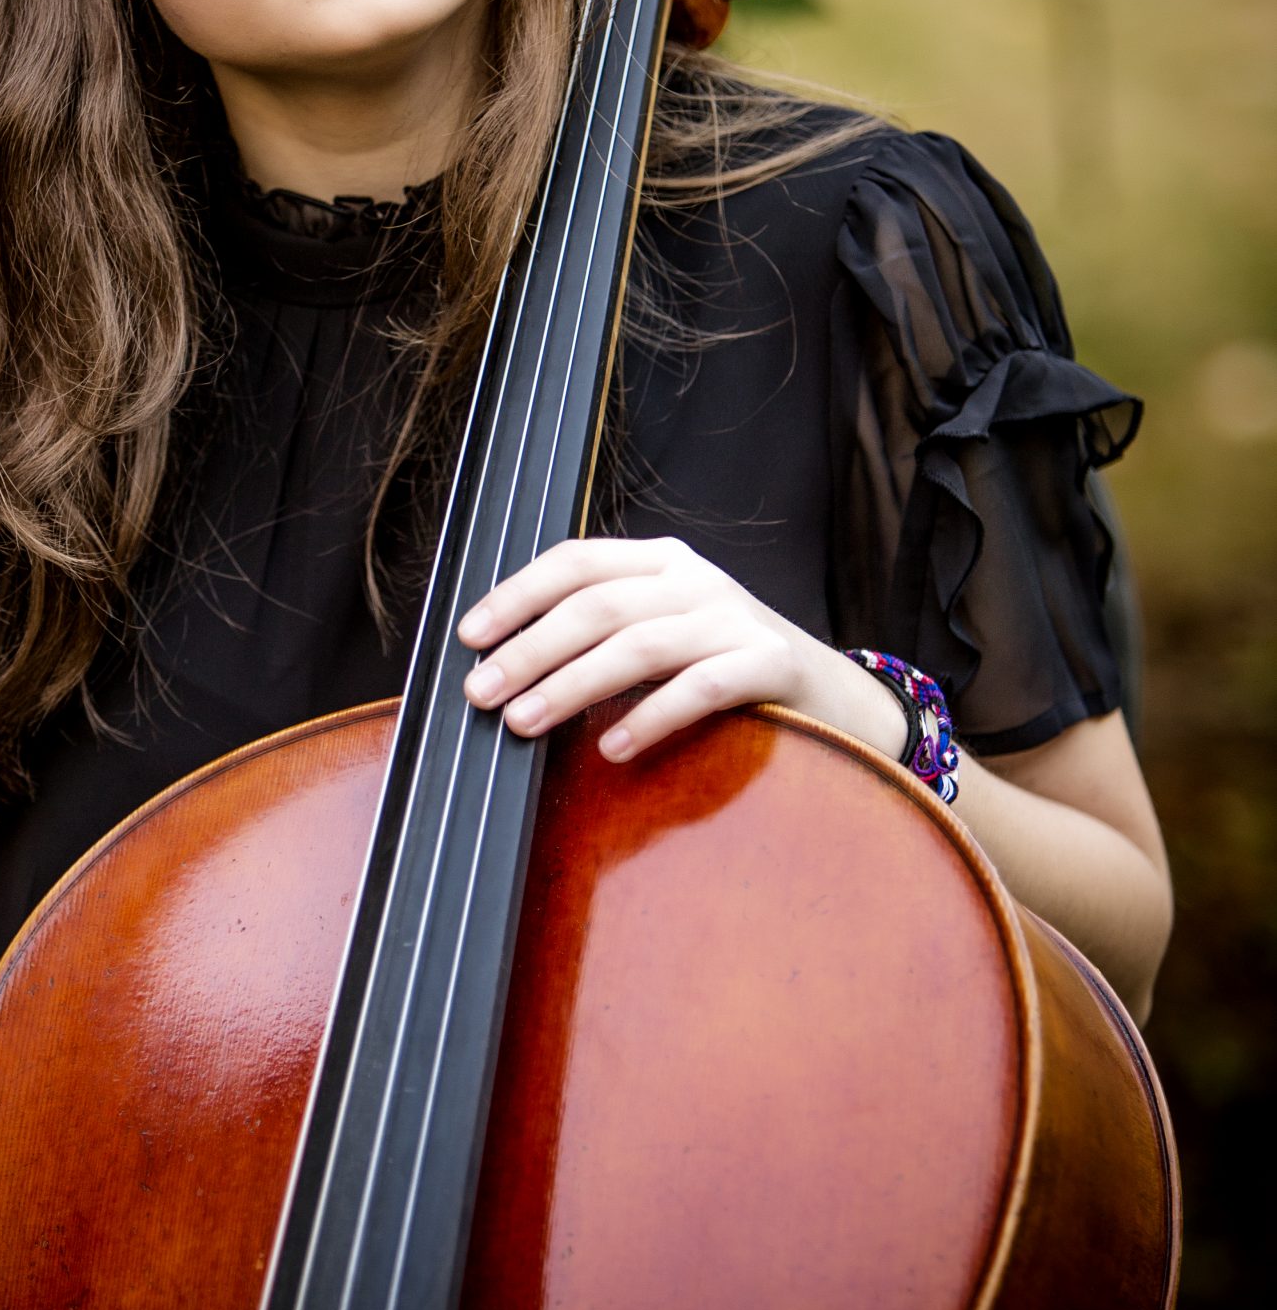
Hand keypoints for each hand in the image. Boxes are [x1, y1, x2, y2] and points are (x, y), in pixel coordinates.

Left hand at [459, 535, 903, 765]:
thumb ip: (602, 636)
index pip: (576, 562)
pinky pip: (702, 686)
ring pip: (638, 644)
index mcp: (660, 562)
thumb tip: (507, 669)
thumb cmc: (729, 669)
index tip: (469, 636)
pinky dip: (653, 716)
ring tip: (524, 723)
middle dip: (529, 649)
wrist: (839, 697)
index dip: (517, 595)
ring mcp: (736, 619)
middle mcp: (695, 580)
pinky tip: (615, 747)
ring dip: (571, 684)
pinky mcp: (772, 663)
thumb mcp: (665, 634)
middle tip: (480, 693)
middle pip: (596, 606)